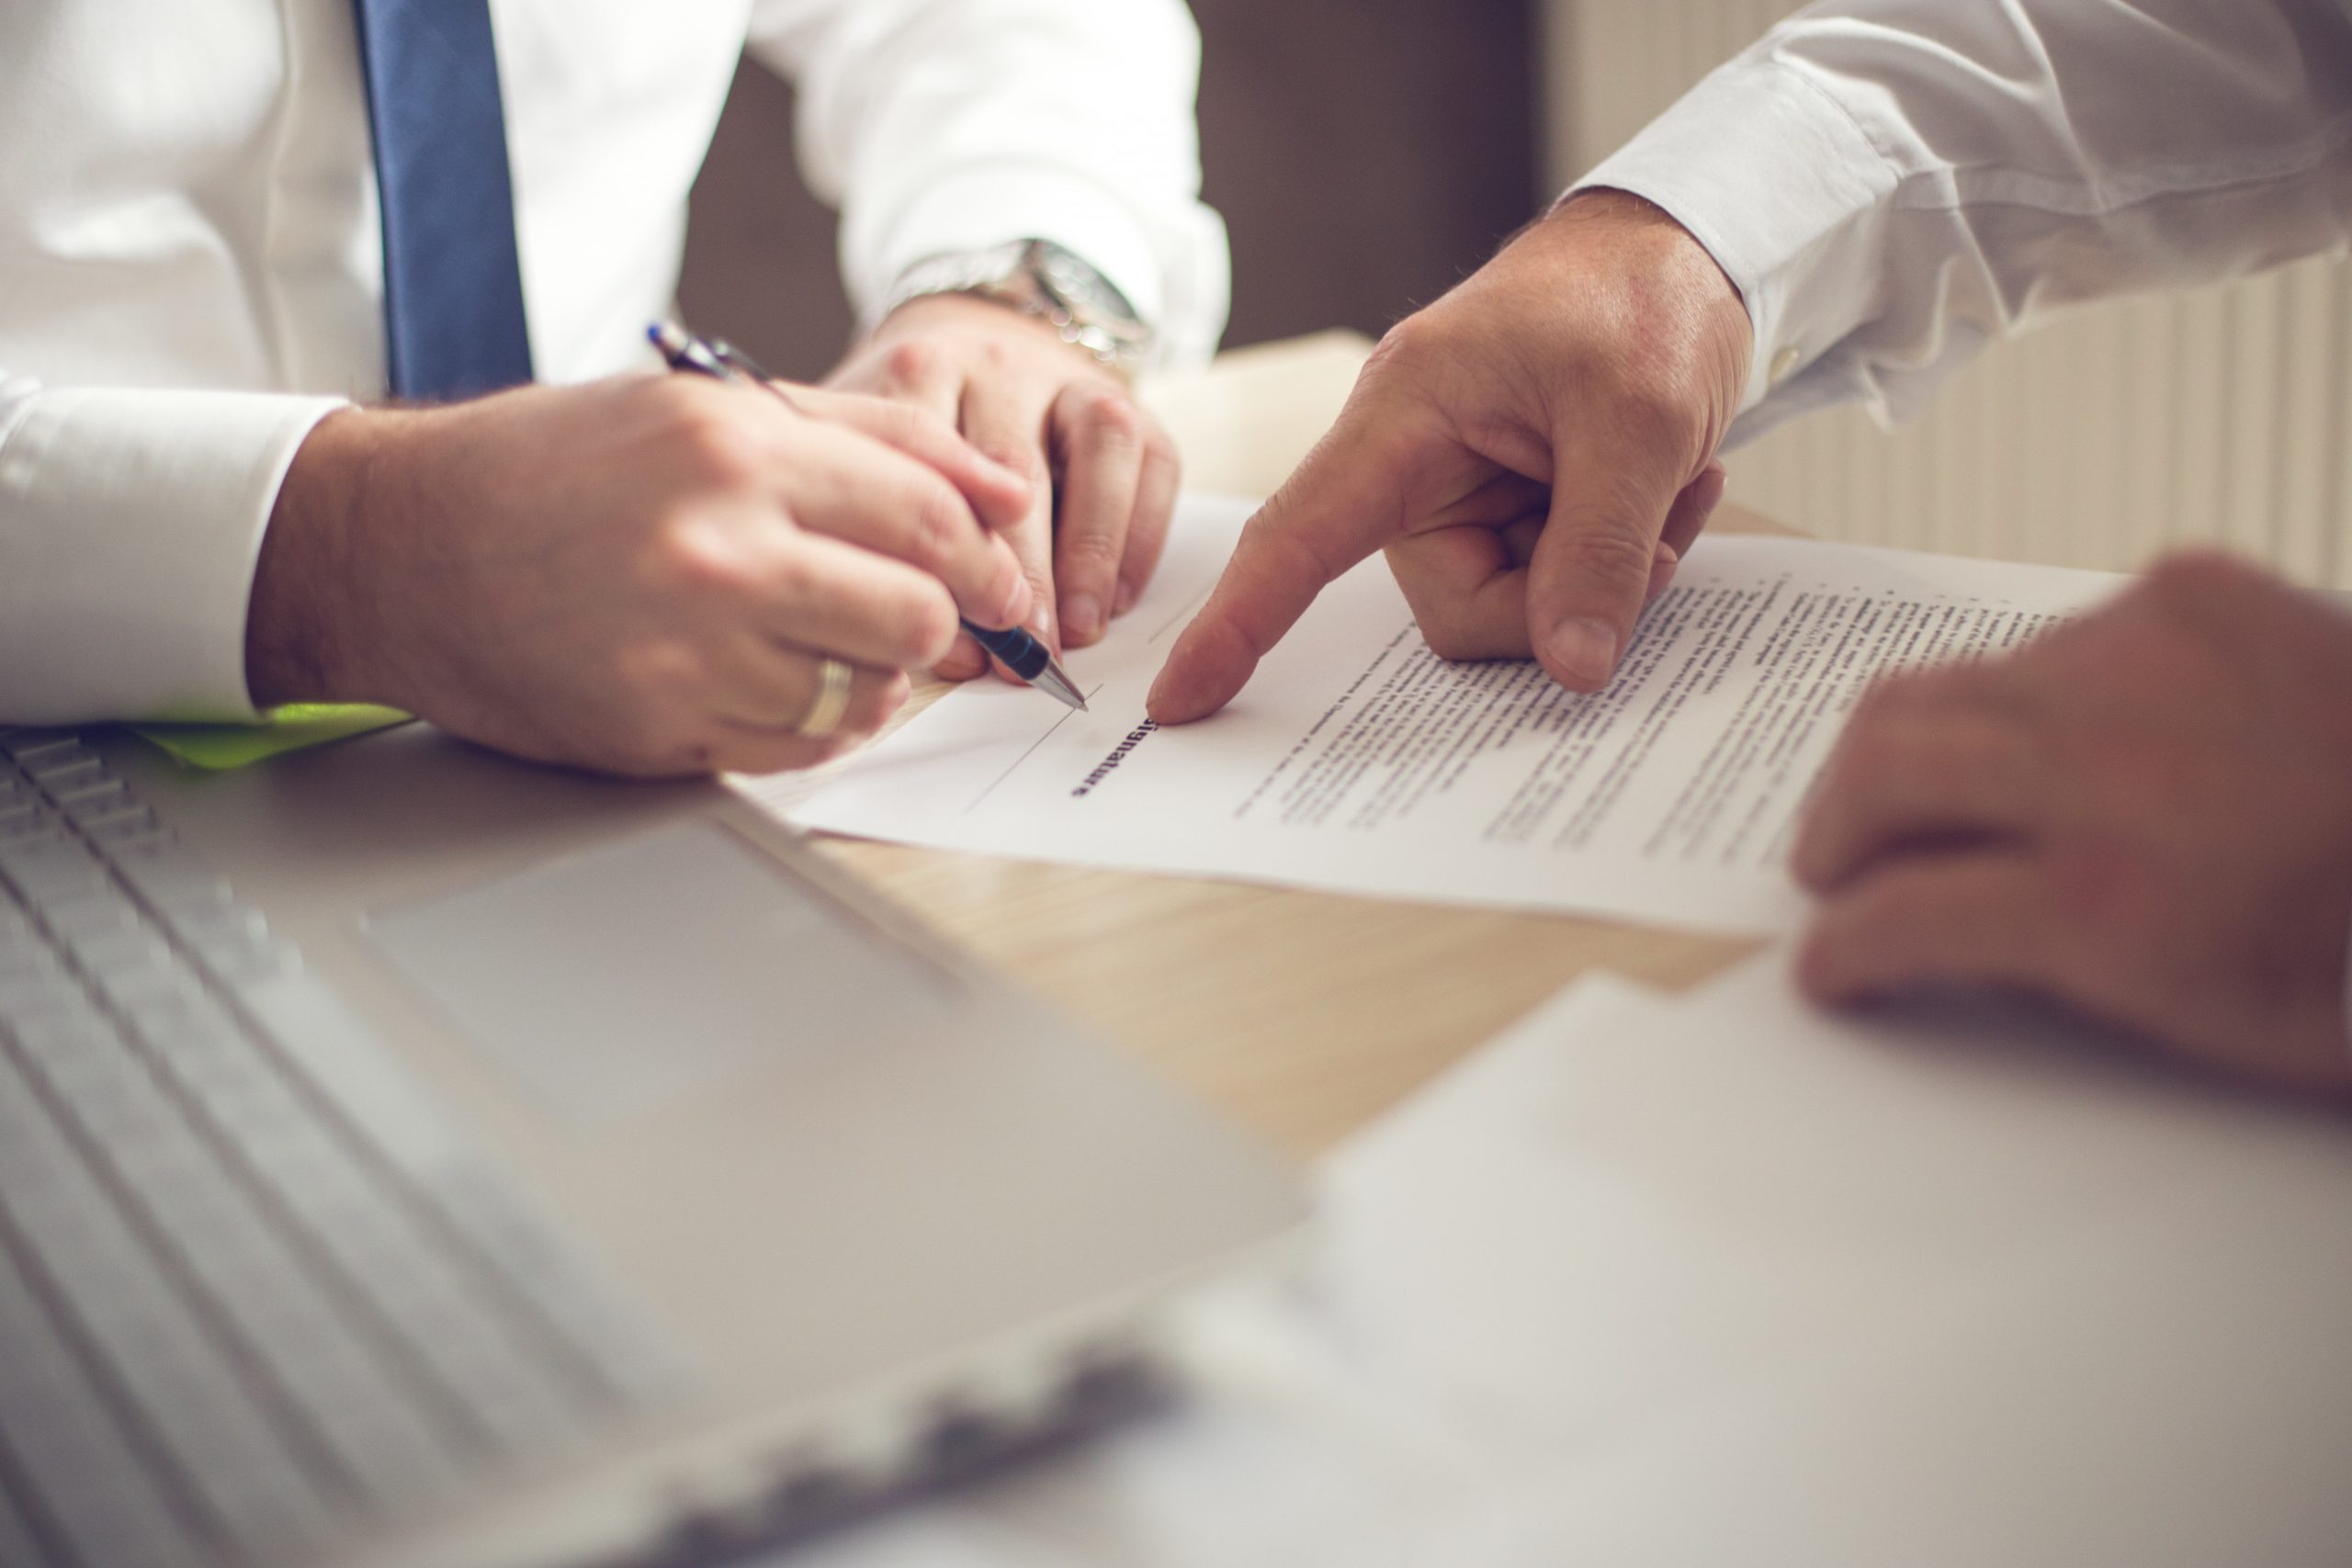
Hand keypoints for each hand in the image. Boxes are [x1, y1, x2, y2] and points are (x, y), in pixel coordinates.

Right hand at [245, 373, 1033, 775]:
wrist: (399, 546)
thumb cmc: (554, 468)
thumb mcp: (701, 406)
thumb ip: (866, 435)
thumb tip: (1002, 488)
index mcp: (734, 450)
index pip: (929, 515)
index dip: (989, 558)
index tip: (1004, 582)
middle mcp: (716, 551)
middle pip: (915, 616)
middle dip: (943, 625)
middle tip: (933, 622)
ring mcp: (684, 651)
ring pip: (863, 692)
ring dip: (869, 676)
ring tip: (820, 639)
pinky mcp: (656, 728)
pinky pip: (799, 748)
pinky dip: (813, 723)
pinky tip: (774, 680)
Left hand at [827, 293, 1179, 674]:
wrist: (978, 348)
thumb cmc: (918, 437)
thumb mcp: (876, 465)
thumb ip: (896, 541)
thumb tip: (958, 651)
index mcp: (920, 373)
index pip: (927, 453)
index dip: (937, 545)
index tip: (941, 619)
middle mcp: (997, 365)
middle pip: (1013, 462)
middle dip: (1022, 568)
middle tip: (1024, 648)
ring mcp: (1072, 379)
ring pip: (1100, 445)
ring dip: (1092, 547)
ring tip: (1081, 626)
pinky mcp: (1133, 403)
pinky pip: (1153, 465)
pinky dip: (1140, 538)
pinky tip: (1115, 600)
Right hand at [1148, 190, 1749, 724]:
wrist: (1689, 247)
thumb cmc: (1644, 296)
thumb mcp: (1643, 422)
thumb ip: (1604, 550)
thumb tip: (1573, 668)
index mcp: (1405, 414)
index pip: (1297, 535)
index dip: (1236, 625)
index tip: (1179, 701)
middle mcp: (1415, 461)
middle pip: (1454, 603)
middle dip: (1556, 600)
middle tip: (1658, 544)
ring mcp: (1461, 488)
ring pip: (1508, 604)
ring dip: (1605, 575)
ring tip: (1670, 494)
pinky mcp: (1506, 504)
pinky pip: (1545, 582)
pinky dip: (1618, 558)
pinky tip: (1667, 493)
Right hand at [1794, 554, 2351, 1094]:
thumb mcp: (2217, 1022)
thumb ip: (2060, 973)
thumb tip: (1943, 937)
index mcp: (2108, 904)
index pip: (1892, 917)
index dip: (1844, 948)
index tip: (1831, 960)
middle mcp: (2101, 766)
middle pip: (1878, 771)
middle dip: (1831, 832)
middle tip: (1829, 865)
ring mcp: (2139, 657)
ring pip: (1940, 687)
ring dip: (1910, 753)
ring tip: (1922, 794)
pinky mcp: (2189, 588)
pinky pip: (2048, 637)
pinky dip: (2026, 692)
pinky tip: (2062, 735)